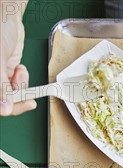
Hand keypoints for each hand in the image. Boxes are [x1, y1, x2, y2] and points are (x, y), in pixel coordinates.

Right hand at [0, 0, 35, 114]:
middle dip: (16, 98)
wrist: (8, 14)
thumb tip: (5, 108)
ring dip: (20, 87)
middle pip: (2, 102)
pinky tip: (20, 69)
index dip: (3, 107)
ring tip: (20, 73)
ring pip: (11, 96)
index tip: (13, 109)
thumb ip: (1, 85)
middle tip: (30, 100)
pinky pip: (17, 87)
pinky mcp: (7, 75)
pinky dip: (22, 81)